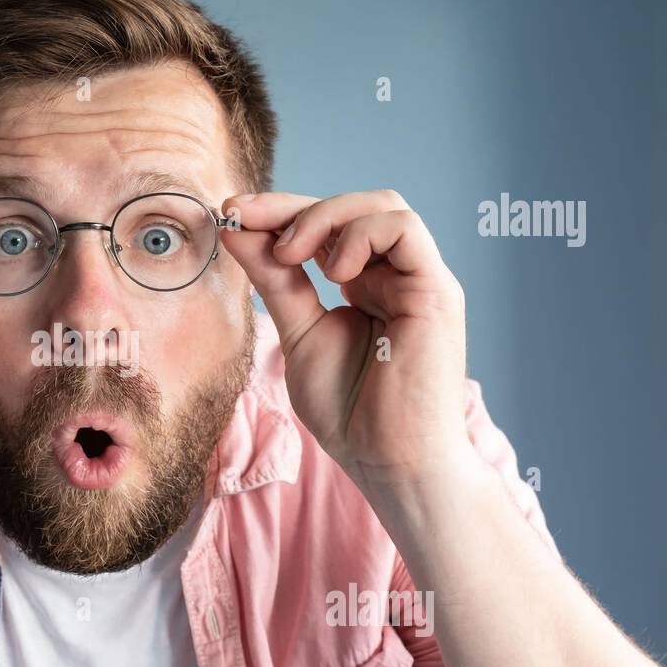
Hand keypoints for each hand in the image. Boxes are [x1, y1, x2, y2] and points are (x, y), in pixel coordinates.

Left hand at [221, 189, 470, 485]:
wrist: (387, 460)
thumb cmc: (350, 412)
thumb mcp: (298, 332)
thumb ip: (274, 279)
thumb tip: (237, 229)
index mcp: (365, 286)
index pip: (326, 227)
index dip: (279, 212)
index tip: (230, 214)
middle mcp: (395, 277)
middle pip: (353, 207)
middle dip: (292, 206)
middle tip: (244, 220)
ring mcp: (419, 281)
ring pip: (383, 206)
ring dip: (325, 216)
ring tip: (290, 253)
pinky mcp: (436, 290)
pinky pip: (404, 229)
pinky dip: (360, 234)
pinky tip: (333, 270)